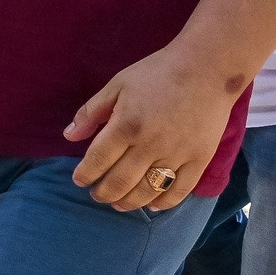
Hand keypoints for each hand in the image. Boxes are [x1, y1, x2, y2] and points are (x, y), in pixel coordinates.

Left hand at [63, 46, 238, 210]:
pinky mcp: (199, 159)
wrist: (206, 69)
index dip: (85, 174)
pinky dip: (164, 203)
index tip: (79, 180)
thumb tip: (69, 136)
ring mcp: (177, 154)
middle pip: (121, 180)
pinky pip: (180, 189)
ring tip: (118, 204)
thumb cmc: (157, 73)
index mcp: (126, 124)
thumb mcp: (117, 85)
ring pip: (148, 190)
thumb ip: (91, 112)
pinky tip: (152, 205)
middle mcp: (150, 144)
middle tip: (96, 195)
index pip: (98, 159)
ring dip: (129, 202)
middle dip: (103, 193)